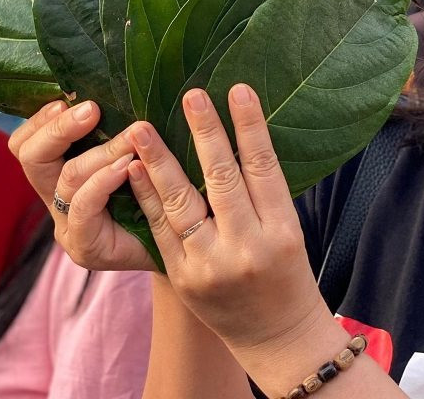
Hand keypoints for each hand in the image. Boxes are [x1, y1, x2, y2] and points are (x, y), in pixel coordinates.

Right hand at [9, 100, 155, 270]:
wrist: (189, 245)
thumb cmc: (166, 191)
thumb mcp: (141, 152)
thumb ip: (124, 129)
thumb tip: (128, 85)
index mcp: (61, 173)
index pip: (27, 144)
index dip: (41, 120)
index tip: (67, 99)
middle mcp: (57, 199)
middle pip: (30, 158)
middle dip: (58, 129)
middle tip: (92, 109)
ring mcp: (68, 225)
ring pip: (65, 179)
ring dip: (101, 152)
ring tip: (133, 136)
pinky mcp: (85, 246)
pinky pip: (82, 208)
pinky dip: (103, 181)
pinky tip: (128, 167)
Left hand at [126, 84, 333, 355]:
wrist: (276, 334)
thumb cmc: (286, 272)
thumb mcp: (289, 229)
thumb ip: (264, 191)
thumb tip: (237, 136)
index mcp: (283, 230)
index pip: (265, 168)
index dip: (251, 126)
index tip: (239, 89)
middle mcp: (247, 247)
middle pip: (224, 180)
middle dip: (206, 134)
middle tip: (192, 95)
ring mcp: (211, 265)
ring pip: (183, 204)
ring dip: (160, 162)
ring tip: (143, 128)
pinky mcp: (183, 278)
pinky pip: (161, 229)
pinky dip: (146, 197)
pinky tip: (134, 168)